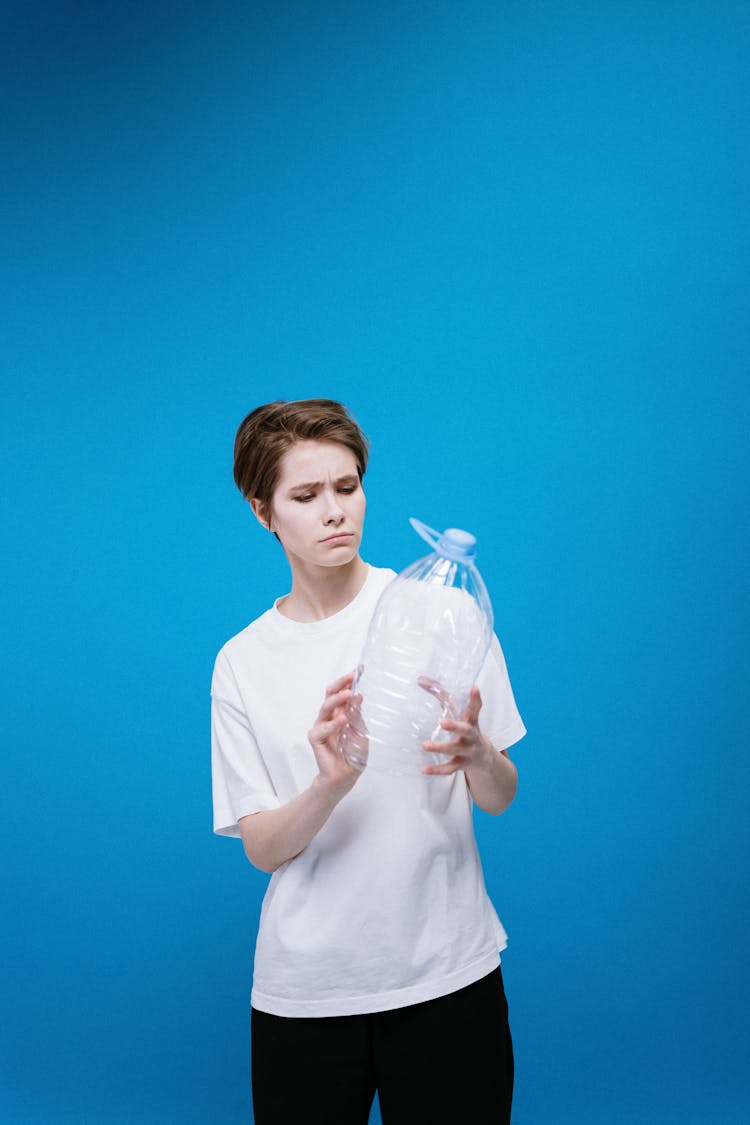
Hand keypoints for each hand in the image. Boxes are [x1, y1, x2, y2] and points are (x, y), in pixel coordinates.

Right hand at [308, 672, 361, 796]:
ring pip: (325, 707)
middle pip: (331, 694)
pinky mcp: (316, 739)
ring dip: (337, 699)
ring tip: (349, 694)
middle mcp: (329, 717)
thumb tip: (358, 696)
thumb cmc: (352, 753)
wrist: (346, 775)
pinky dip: (332, 724)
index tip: (359, 671)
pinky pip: (321, 729)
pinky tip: (343, 720)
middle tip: (352, 676)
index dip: (349, 681)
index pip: (342, 692)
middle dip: (341, 683)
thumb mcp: (361, 732)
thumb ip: (357, 715)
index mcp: (341, 712)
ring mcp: (321, 727)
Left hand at [421, 685, 491, 775]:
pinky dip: (436, 770)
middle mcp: (472, 737)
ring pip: (455, 750)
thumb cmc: (467, 730)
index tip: (474, 688)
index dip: (475, 699)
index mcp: (472, 722)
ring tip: (425, 745)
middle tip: (442, 722)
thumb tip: (421, 680)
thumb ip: (444, 698)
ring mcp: (467, 751)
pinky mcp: (461, 764)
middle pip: (466, 731)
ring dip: (440, 748)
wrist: (484, 758)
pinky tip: (424, 769)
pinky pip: (449, 768)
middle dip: (455, 727)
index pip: (475, 709)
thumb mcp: (462, 715)